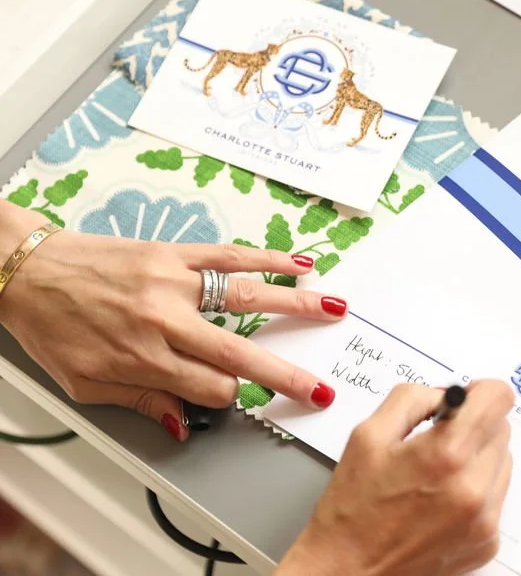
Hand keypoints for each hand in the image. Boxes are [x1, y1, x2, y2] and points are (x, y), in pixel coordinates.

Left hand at [0, 204, 347, 441]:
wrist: (27, 270)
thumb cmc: (53, 328)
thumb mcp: (86, 385)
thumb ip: (141, 402)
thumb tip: (184, 423)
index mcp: (144, 359)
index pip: (210, 388)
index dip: (228, 396)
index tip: (234, 394)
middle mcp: (165, 322)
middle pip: (240, 353)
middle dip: (286, 375)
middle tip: (319, 389)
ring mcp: (173, 283)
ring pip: (247, 297)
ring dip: (297, 306)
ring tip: (335, 310)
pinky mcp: (173, 253)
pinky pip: (229, 255)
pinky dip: (268, 259)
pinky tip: (300, 265)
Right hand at [278, 381, 514, 575]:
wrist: (347, 572)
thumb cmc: (353, 508)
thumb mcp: (368, 435)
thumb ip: (413, 398)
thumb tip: (448, 395)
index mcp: (445, 455)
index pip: (499, 398)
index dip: (481, 391)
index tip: (464, 399)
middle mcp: (474, 488)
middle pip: (502, 429)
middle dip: (474, 425)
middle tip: (438, 439)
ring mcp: (485, 519)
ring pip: (502, 462)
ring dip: (478, 457)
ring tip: (437, 474)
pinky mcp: (487, 542)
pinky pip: (497, 496)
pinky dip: (476, 490)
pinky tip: (441, 500)